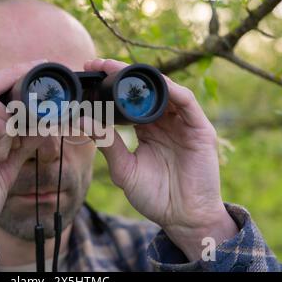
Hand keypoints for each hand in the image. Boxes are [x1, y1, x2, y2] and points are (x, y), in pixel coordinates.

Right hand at [0, 59, 45, 252]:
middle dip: (12, 76)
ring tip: (11, 148)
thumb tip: (41, 130)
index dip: (7, 76)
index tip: (34, 68)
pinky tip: (3, 153)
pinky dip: (1, 131)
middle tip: (38, 75)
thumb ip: (18, 148)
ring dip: (8, 118)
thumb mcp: (0, 172)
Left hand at [84, 59, 237, 260]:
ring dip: (142, 77)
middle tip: (96, 64)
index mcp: (147, 129)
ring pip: (164, 90)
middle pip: (144, 90)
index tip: (88, 74)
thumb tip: (82, 122)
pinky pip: (186, 103)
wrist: (182, 217)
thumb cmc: (154, 195)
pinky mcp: (199, 129)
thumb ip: (107, 143)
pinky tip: (153, 82)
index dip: (109, 87)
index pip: (128, 101)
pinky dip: (171, 90)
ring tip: (116, 68)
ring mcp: (182, 124)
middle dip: (121, 75)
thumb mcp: (124, 168)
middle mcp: (164, 122)